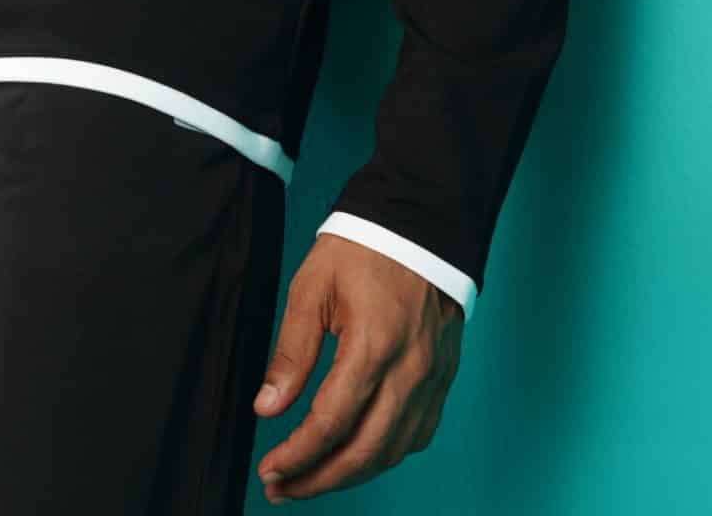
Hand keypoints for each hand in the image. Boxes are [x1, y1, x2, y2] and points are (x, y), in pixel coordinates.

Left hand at [251, 231, 463, 500]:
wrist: (420, 222)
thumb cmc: (364, 247)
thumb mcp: (312, 288)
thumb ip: (292, 352)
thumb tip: (269, 408)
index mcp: (373, 345)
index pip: (331, 423)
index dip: (297, 456)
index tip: (270, 471)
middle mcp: (409, 370)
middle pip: (364, 452)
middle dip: (319, 480)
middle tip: (282, 489)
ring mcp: (432, 377)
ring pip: (392, 451)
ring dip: (350, 475)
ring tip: (312, 479)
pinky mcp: (443, 377)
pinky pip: (417, 434)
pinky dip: (385, 454)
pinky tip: (359, 455)